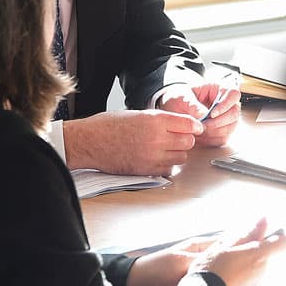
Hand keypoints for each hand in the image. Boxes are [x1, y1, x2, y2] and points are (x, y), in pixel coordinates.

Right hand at [63, 109, 202, 175]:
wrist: (88, 141)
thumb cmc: (109, 125)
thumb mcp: (138, 114)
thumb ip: (161, 120)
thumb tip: (181, 125)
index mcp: (155, 120)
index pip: (189, 124)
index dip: (195, 126)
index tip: (196, 128)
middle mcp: (156, 138)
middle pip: (188, 142)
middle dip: (185, 139)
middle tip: (178, 138)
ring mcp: (151, 156)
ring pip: (181, 157)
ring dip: (177, 153)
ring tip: (165, 148)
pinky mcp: (145, 171)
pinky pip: (168, 170)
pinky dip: (167, 165)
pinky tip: (157, 158)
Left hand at [160, 82, 240, 146]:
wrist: (175, 109)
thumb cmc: (180, 98)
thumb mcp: (182, 97)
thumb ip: (192, 105)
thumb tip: (203, 114)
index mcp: (219, 89)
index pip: (233, 94)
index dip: (226, 105)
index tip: (212, 114)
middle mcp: (226, 103)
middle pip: (234, 113)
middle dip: (218, 122)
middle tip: (202, 126)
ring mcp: (226, 118)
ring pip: (230, 128)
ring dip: (214, 132)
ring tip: (198, 131)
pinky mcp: (222, 131)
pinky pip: (223, 138)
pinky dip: (211, 140)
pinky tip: (199, 137)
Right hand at [188, 217, 285, 285]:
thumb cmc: (211, 269)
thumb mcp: (225, 245)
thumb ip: (248, 233)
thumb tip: (264, 221)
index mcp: (258, 255)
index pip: (283, 243)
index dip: (277, 238)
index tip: (267, 236)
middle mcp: (262, 272)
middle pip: (267, 258)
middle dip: (256, 253)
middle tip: (236, 252)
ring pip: (258, 271)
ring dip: (248, 267)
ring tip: (227, 267)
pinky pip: (249, 285)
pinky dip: (242, 281)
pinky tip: (226, 280)